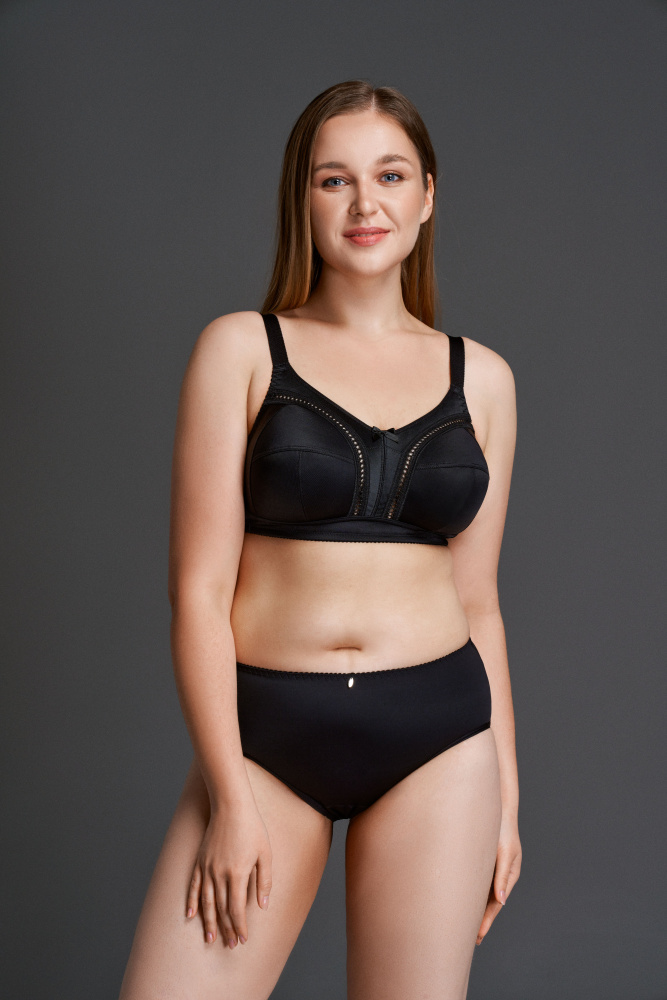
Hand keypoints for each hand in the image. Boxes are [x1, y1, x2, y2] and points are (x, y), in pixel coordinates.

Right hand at [186, 799, 272, 947]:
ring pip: (206, 902)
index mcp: (238, 874)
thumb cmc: (252, 828)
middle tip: (230, 945)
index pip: (236, 909)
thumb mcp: (266, 854)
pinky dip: (192, 902)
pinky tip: (190, 916)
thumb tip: (262, 905)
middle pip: (222, 909)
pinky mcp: (200, 861)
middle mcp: (219, 874)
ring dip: (209, 922)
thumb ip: (264, 881)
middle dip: (227, 929)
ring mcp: (207, 868)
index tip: (243, 939)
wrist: (231, 806)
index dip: (240, 926)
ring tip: (210, 938)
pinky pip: (194, 886)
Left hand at [476, 813, 520, 944]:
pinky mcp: (481, 861)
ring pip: (482, 894)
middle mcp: (500, 875)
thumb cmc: (503, 830)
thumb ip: (502, 877)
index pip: (496, 905)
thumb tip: (500, 902)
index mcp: (509, 875)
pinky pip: (476, 883)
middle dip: (480, 920)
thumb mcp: (504, 853)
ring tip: (463, 926)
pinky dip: (470, 895)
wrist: (496, 807)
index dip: (487, 921)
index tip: (477, 936)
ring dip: (474, 909)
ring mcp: (490, 868)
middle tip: (468, 940)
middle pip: (489, 903)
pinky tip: (461, 901)